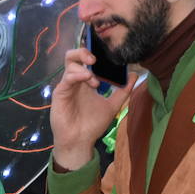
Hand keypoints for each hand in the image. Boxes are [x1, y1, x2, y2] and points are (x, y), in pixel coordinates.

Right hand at [50, 48, 133, 171]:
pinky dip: (78, 75)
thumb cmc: (92, 125)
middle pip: (74, 55)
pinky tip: (88, 79)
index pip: (86, 59)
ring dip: (84, 67)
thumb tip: (134, 75)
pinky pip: (67, 78)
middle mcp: (75, 80)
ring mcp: (67, 85)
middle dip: (84, 51)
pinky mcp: (60, 93)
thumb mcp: (112, 106)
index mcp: (86, 81)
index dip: (94, 52)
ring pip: (70, 62)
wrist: (80, 142)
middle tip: (96, 58)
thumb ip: (123, 91)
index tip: (107, 55)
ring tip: (95, 81)